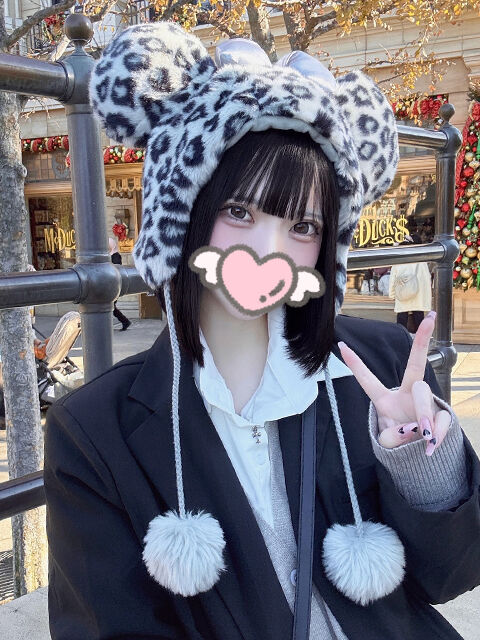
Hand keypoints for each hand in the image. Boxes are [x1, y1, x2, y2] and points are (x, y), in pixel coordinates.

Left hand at [338, 311, 450, 455]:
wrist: (420, 456)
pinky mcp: (442, 413)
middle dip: (422, 338)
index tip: (341, 344)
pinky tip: (431, 446)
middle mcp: (407, 394)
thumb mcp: (388, 444)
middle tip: (430, 319)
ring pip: (424, 394)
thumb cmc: (399, 443)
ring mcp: (426, 402)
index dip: (355, 364)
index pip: (367, 380)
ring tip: (423, 436)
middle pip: (415, 366)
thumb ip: (393, 437)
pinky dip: (438, 434)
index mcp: (385, 400)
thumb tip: (413, 430)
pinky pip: (443, 418)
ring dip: (423, 415)